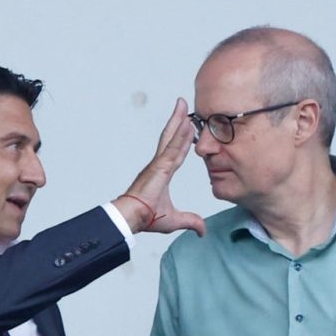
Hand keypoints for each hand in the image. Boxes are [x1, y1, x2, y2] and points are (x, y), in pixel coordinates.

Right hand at [112, 97, 205, 236]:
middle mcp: (160, 164)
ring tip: (184, 104)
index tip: (189, 125)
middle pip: (172, 137)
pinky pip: (172, 147)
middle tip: (185, 105)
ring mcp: (159, 163)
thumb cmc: (146, 218)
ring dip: (178, 119)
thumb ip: (190, 221)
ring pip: (171, 137)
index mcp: (163, 173)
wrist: (132, 218)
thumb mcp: (174, 220)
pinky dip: (180, 134)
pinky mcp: (159, 166)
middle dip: (179, 120)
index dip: (184, 138)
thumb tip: (203, 230)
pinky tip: (186, 122)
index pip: (178, 151)